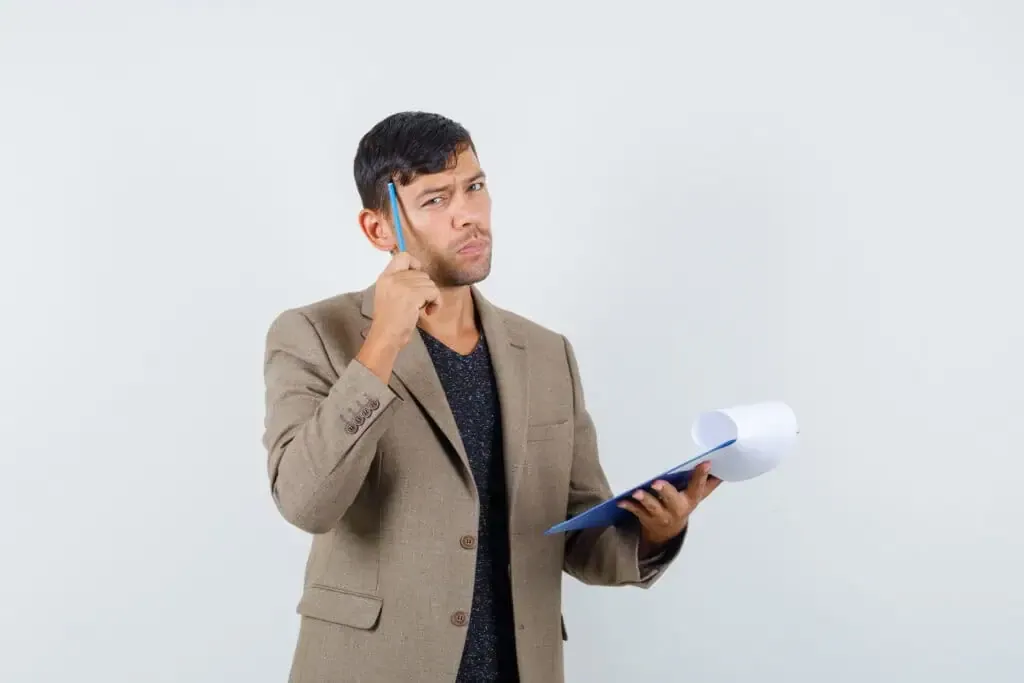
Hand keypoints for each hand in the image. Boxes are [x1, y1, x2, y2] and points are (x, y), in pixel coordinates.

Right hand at [356, 253, 439, 380]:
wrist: (386, 336)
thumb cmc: (389, 321)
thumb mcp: (389, 295)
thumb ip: (400, 282)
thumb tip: (420, 276)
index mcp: (385, 277)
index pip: (402, 256)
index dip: (415, 264)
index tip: (417, 279)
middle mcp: (393, 278)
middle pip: (422, 273)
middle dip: (425, 288)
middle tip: (420, 303)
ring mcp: (402, 285)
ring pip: (430, 283)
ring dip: (431, 297)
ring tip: (423, 309)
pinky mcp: (413, 295)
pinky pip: (434, 292)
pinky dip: (436, 303)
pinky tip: (428, 312)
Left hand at [617, 461, 720, 547]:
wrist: (667, 532)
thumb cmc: (682, 506)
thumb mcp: (697, 497)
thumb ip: (707, 484)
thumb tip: (723, 468)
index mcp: (690, 500)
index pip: (698, 487)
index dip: (701, 476)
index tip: (705, 463)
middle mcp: (677, 509)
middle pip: (672, 500)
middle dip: (665, 492)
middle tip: (657, 483)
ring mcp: (661, 516)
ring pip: (652, 507)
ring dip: (644, 500)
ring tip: (636, 492)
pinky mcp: (646, 519)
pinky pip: (636, 512)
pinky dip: (628, 506)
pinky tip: (621, 501)